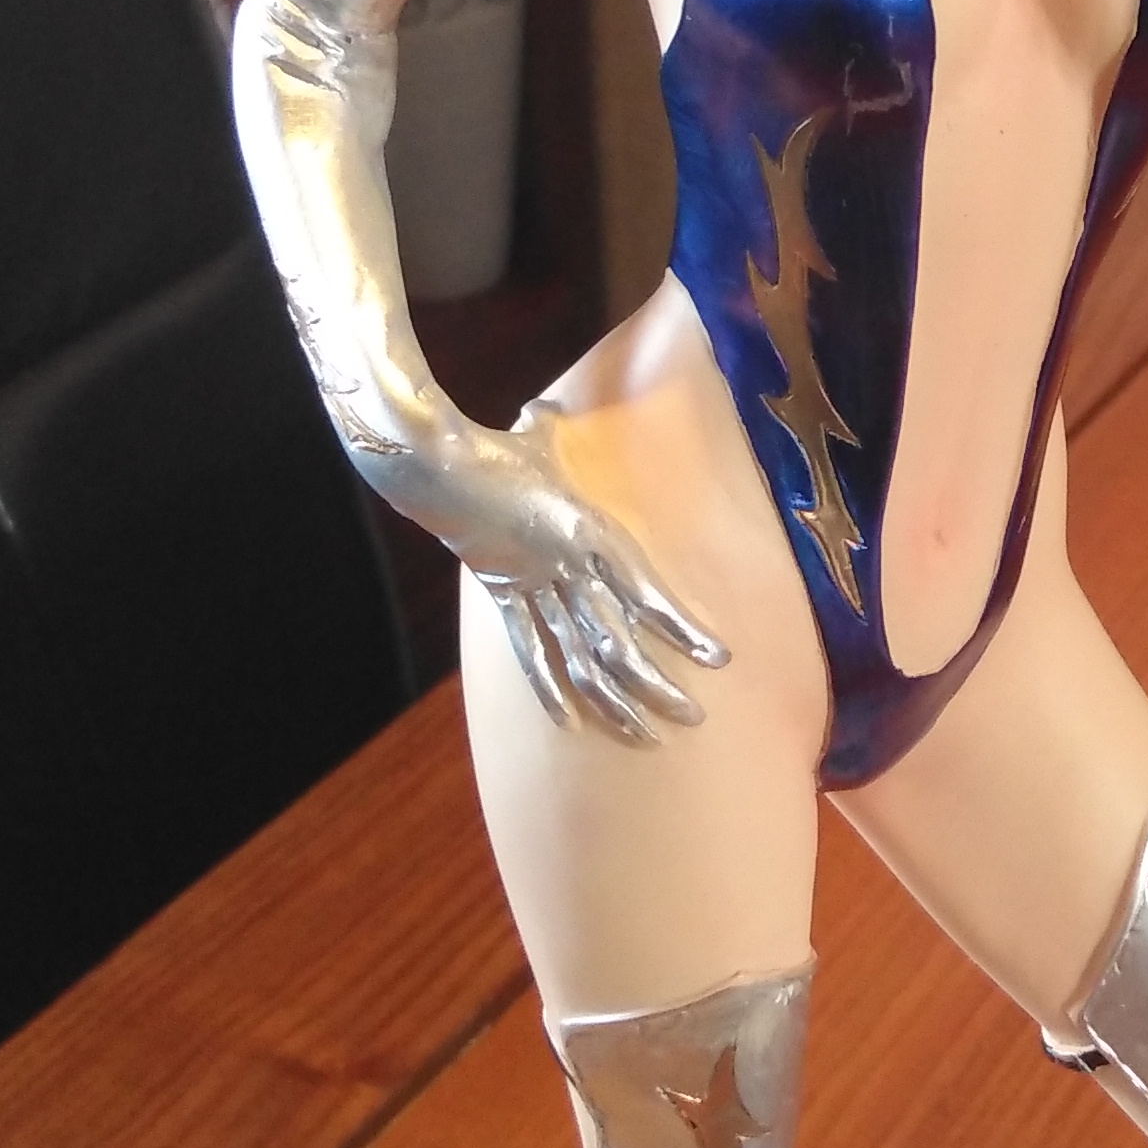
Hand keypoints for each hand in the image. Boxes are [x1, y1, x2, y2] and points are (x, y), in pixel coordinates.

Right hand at [448, 405, 726, 740]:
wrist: (429, 466)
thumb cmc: (500, 444)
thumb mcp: (548, 439)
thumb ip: (569, 433)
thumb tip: (562, 412)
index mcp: (586, 531)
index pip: (643, 591)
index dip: (679, 628)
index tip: (717, 658)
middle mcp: (563, 569)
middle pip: (616, 641)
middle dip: (656, 685)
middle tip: (694, 716)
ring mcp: (530, 588)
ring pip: (577, 659)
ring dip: (613, 700)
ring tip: (646, 736)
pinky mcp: (502, 597)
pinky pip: (529, 651)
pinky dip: (549, 686)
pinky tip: (571, 720)